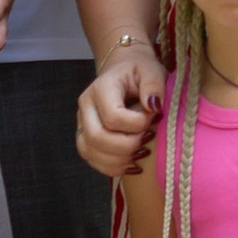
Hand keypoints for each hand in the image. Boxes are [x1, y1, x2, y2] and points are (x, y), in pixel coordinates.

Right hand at [77, 44, 163, 177]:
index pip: (113, 116)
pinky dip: (114, 168)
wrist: (124, 72)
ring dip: (120, 160)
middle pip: (97, 137)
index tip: (155, 116)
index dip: (138, 124)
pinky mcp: (86, 138)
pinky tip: (133, 164)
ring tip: (142, 151)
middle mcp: (85, 107)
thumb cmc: (139, 71)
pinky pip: (93, 161)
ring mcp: (82, 124)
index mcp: (100, 88)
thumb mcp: (151, 70)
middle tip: (148, 139)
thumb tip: (153, 106)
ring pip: (91, 152)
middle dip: (127, 145)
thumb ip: (154, 85)